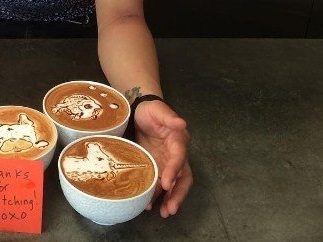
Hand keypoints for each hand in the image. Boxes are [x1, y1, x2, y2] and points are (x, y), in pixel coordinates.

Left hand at [133, 100, 191, 217]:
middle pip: (182, 178)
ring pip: (172, 185)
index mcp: (178, 141)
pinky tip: (149, 204)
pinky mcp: (156, 166)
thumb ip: (169, 117)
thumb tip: (182, 123)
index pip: (179, 158)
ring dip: (169, 199)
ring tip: (163, 213)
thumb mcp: (159, 110)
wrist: (140, 112)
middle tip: (171, 209)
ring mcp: (166, 163)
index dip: (174, 170)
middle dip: (178, 194)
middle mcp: (175, 155)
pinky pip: (158, 183)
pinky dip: (156, 194)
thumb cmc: (152, 110)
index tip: (166, 183)